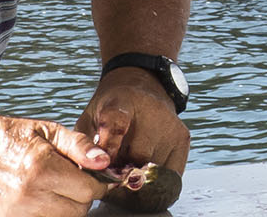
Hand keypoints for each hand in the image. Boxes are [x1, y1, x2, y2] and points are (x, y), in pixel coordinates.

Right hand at [0, 110, 110, 216]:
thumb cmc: (9, 137)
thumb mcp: (48, 130)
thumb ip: (80, 146)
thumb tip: (104, 161)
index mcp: (41, 167)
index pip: (88, 190)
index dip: (96, 183)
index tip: (93, 176)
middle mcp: (29, 194)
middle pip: (78, 211)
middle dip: (82, 197)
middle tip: (72, 181)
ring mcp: (17, 213)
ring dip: (67, 209)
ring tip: (57, 190)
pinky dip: (50, 214)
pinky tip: (45, 200)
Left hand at [76, 69, 190, 173]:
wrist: (140, 86)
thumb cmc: (109, 109)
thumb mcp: (89, 119)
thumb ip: (84, 145)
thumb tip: (88, 173)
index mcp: (121, 102)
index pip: (116, 123)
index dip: (110, 145)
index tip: (103, 163)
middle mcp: (151, 111)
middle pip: (137, 156)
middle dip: (120, 173)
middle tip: (109, 176)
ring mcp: (170, 125)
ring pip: (154, 169)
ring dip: (137, 179)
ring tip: (125, 172)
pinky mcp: (182, 138)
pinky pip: (170, 174)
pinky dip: (155, 181)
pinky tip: (143, 175)